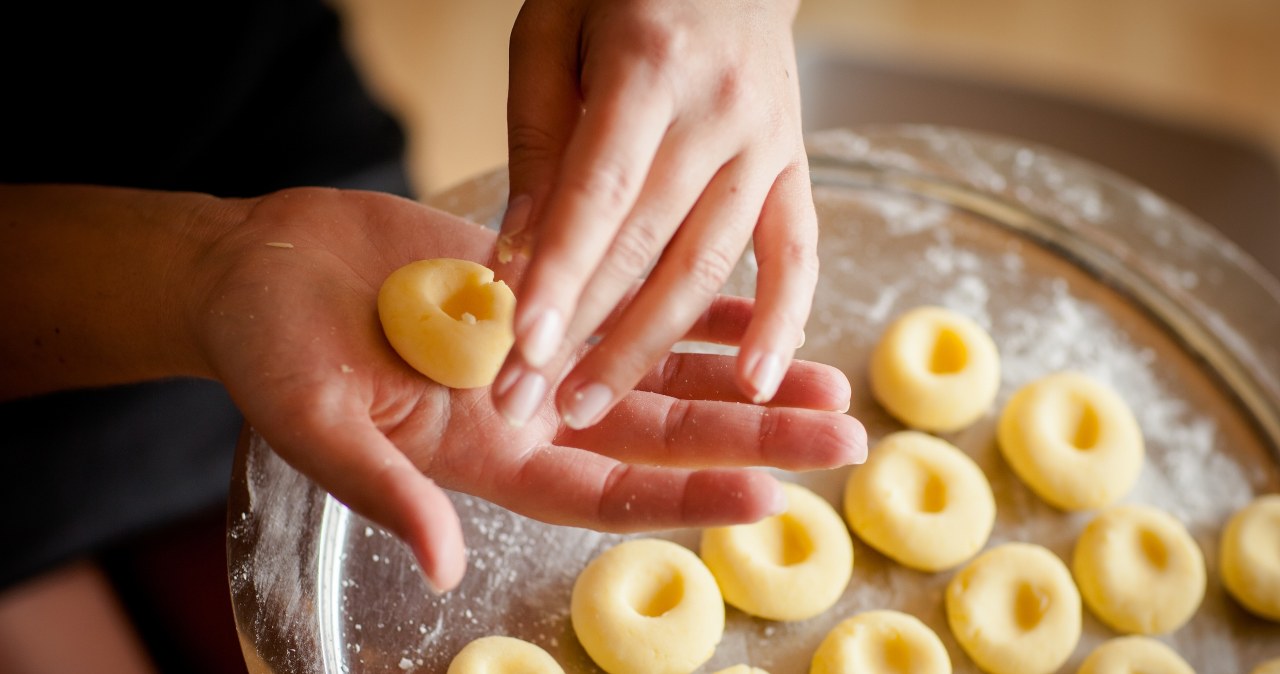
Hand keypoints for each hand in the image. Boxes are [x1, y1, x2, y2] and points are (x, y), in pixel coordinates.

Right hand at [193, 188, 861, 591]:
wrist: (261, 268)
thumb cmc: (269, 353)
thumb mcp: (320, 427)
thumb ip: (387, 491)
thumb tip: (444, 566)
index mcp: (491, 457)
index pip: (607, 491)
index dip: (684, 500)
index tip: (764, 498)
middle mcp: (535, 409)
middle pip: (665, 432)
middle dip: (754, 436)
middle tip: (844, 434)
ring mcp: (545, 346)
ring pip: (664, 366)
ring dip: (744, 372)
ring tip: (827, 376)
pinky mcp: (544, 283)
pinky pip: (631, 291)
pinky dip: (690, 298)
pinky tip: (752, 300)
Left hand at [495, 0, 816, 429]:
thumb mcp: (552, 32)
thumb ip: (539, 140)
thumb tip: (517, 254)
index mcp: (650, 67)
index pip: (599, 191)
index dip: (561, 273)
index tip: (523, 347)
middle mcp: (719, 114)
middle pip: (646, 244)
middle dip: (579, 333)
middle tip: (519, 405)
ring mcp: (768, 146)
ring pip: (707, 266)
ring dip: (646, 347)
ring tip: (586, 411)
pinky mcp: (796, 169)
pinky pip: (798, 255)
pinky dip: (781, 321)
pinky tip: (753, 383)